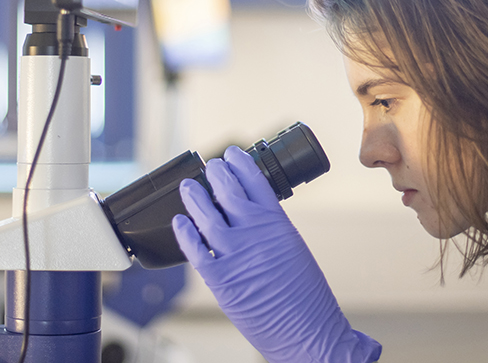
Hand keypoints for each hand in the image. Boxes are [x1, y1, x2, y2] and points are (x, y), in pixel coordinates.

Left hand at [172, 146, 381, 362]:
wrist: (308, 332)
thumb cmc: (307, 297)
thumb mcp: (294, 249)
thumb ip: (271, 229)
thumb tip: (251, 215)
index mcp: (278, 223)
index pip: (255, 181)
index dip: (240, 164)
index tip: (232, 154)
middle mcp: (254, 233)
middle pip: (227, 191)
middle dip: (216, 174)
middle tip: (209, 166)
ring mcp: (234, 254)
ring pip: (206, 215)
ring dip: (194, 197)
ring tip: (188, 186)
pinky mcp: (219, 279)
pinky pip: (195, 250)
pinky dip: (185, 233)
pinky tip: (179, 222)